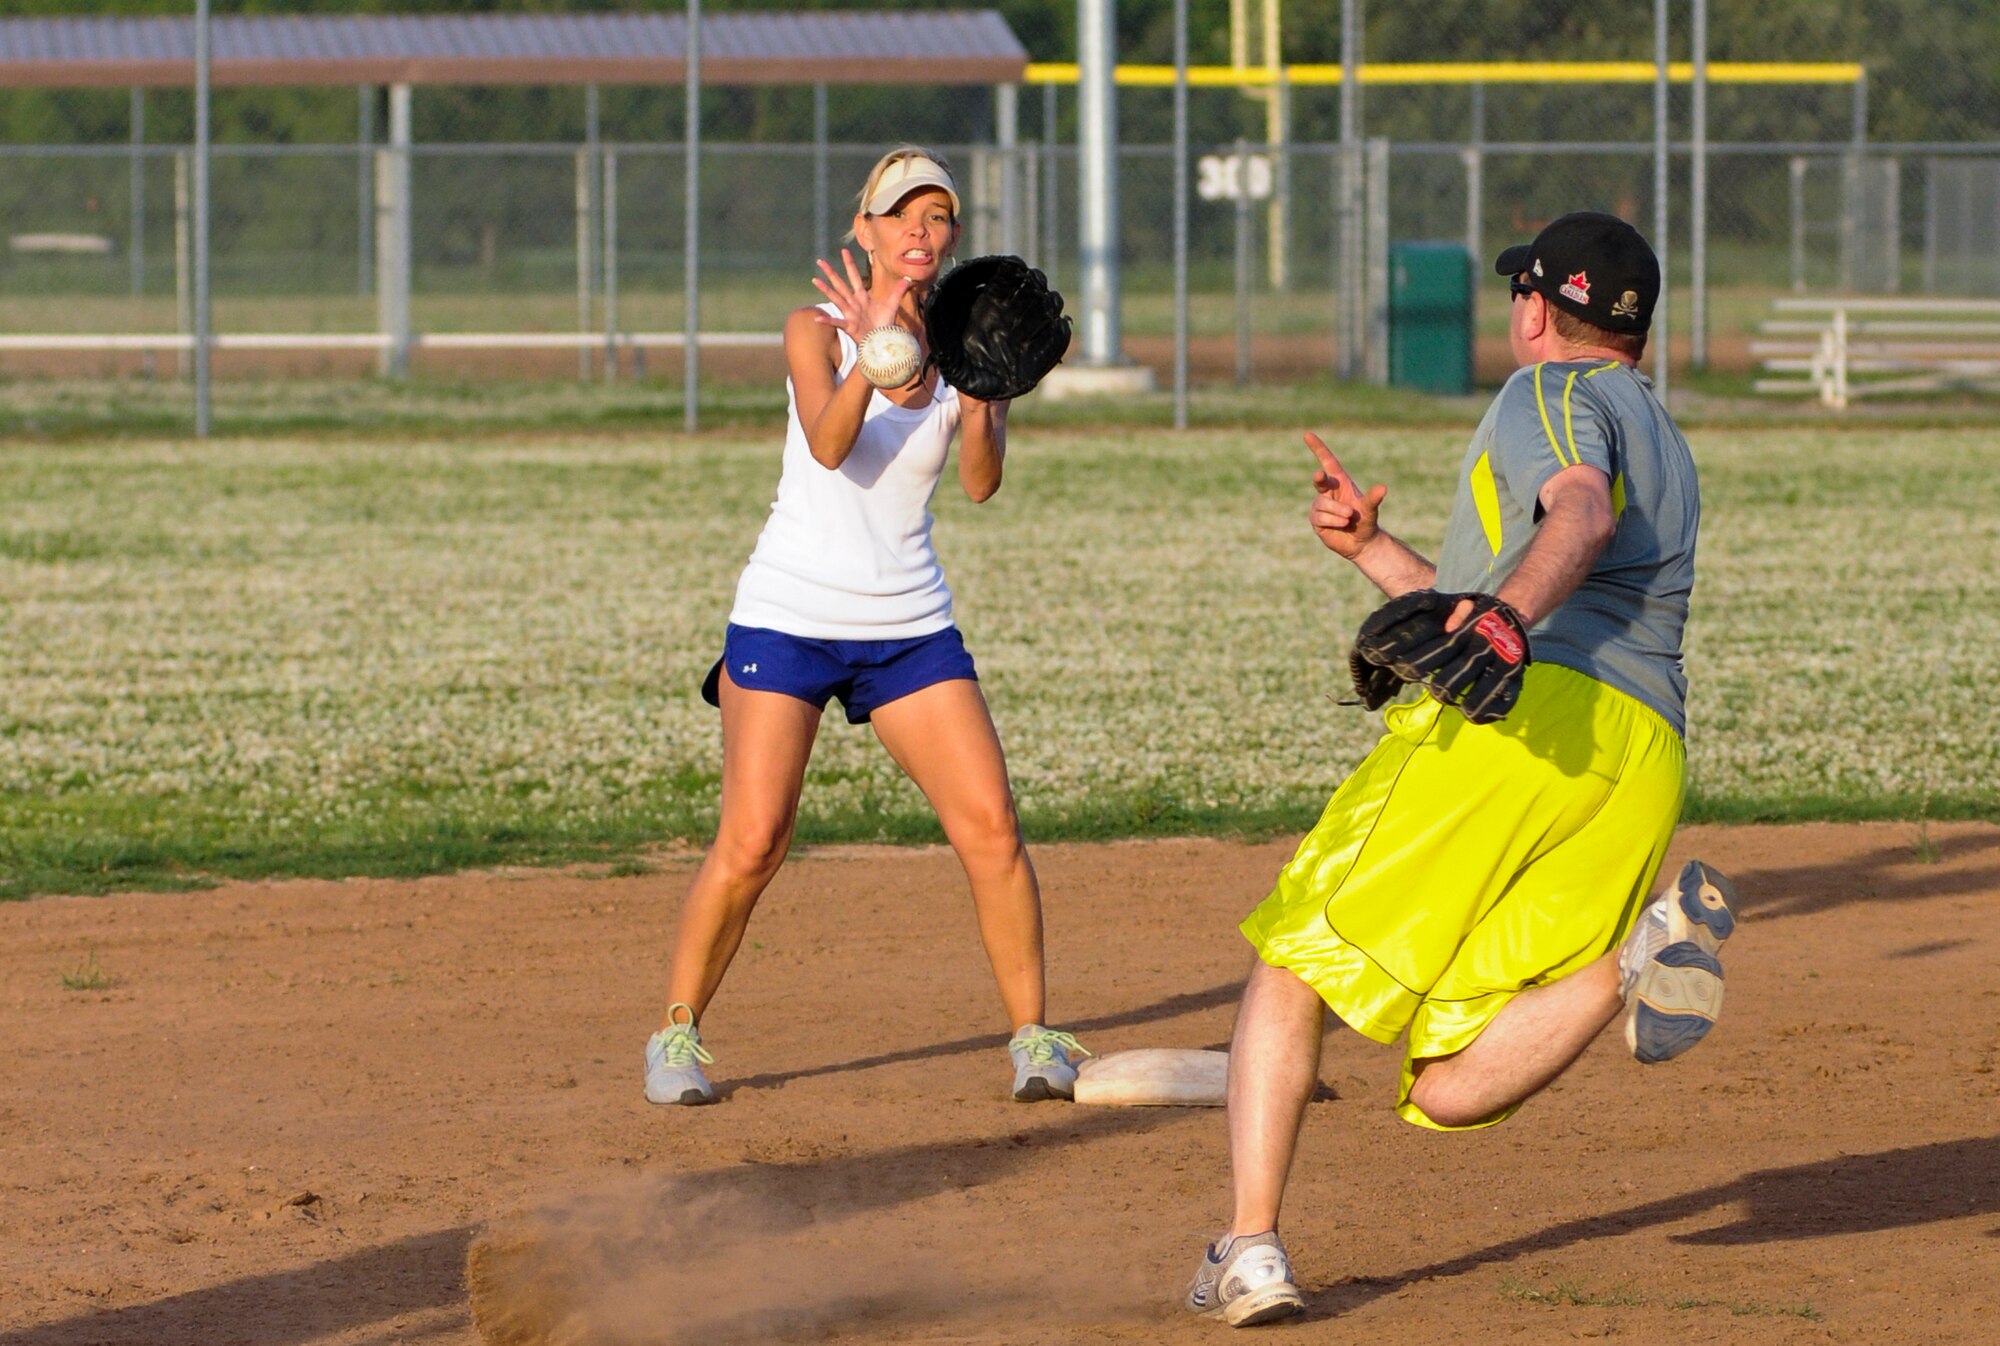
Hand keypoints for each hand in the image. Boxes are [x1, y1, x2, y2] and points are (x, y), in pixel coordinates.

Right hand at [810, 248, 911, 344]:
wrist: (881, 340)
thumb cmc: (883, 324)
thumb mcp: (892, 305)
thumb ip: (898, 291)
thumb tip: (908, 278)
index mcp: (862, 296)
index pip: (854, 276)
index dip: (849, 264)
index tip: (843, 251)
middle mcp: (854, 303)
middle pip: (840, 284)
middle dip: (831, 272)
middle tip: (820, 261)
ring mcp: (850, 314)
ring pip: (836, 298)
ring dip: (826, 289)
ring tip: (815, 280)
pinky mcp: (849, 326)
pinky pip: (836, 322)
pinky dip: (827, 320)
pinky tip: (817, 318)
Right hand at [1305, 431, 1387, 560]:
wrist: (1360, 542)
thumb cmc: (1366, 521)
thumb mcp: (1371, 509)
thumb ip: (1373, 498)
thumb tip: (1382, 488)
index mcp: (1340, 483)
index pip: (1327, 461)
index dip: (1318, 448)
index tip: (1307, 434)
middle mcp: (1328, 492)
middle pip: (1319, 480)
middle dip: (1319, 478)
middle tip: (1320, 475)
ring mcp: (1320, 505)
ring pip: (1322, 504)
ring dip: (1338, 512)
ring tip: (1348, 519)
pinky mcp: (1316, 520)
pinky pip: (1320, 518)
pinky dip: (1333, 522)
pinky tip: (1341, 525)